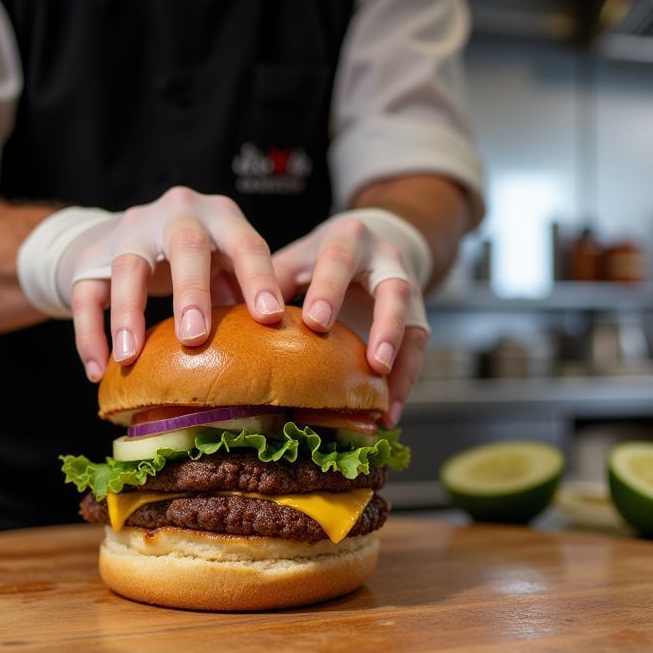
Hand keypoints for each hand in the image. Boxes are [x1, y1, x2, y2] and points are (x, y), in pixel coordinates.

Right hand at [17, 187, 284, 379]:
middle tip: (195, 337)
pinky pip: (87, 295)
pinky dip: (89, 334)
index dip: (260, 280)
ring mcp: (130, 230)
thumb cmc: (192, 261)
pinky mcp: (91, 256)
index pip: (246, 245)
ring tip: (129, 358)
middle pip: (186, 246)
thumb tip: (280, 353)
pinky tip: (97, 369)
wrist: (118, 237)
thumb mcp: (223, 267)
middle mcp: (177, 214)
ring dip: (129, 315)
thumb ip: (244, 297)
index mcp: (221, 218)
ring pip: (127, 268)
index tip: (271, 317)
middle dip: (190, 292)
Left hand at [271, 209, 431, 425]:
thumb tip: (234, 318)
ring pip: (413, 323)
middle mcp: (386, 260)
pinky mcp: (418, 315)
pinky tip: (388, 412)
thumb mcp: (298, 257)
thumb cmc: (322, 256)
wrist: (372, 243)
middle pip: (393, 290)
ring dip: (401, 363)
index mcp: (348, 240)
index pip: (338, 260)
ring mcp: (408, 288)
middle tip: (372, 363)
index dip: (329, 290)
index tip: (315, 322)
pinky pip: (418, 350)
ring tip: (383, 401)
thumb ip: (273, 281)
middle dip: (384, 327)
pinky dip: (405, 383)